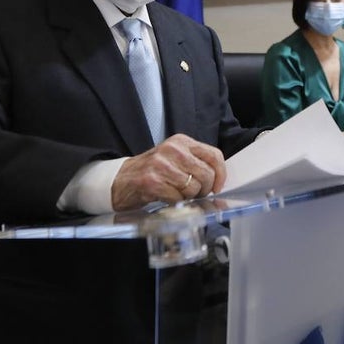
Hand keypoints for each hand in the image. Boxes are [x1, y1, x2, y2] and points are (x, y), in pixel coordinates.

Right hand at [111, 134, 225, 211]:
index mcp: (181, 141)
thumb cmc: (152, 171)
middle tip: (195, 193)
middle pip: (206, 174)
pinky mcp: (152, 182)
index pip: (214, 155)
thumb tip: (218, 179)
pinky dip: (176, 202)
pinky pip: (178, 198)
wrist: (122, 180)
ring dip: (189, 196)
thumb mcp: (174, 158)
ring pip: (194, 188)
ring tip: (177, 193)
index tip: (218, 186)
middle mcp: (172, 150)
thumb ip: (195, 162)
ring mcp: (161, 165)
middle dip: (204, 189)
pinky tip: (166, 197)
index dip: (221, 174)